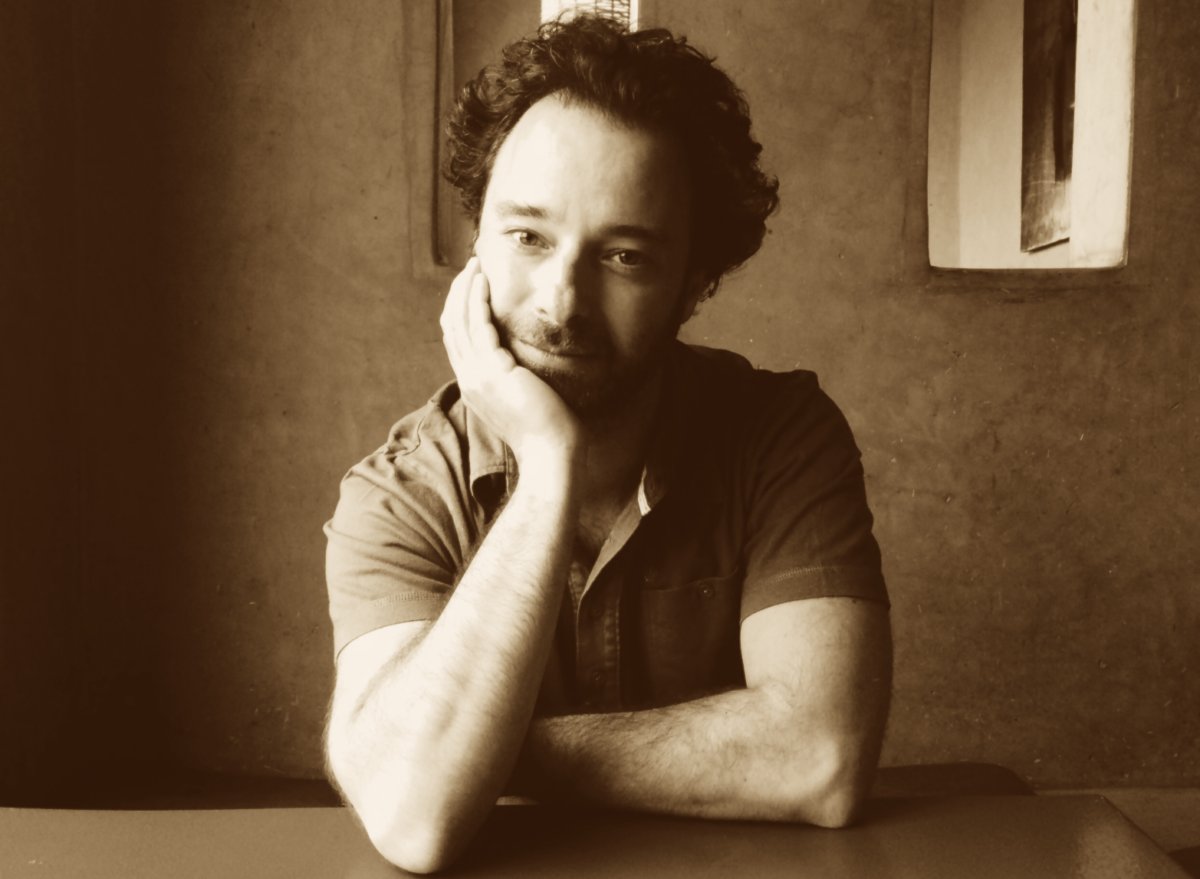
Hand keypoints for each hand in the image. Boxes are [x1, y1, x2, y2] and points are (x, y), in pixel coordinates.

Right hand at [440, 258, 583, 474]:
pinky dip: (477, 300)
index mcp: (475, 388)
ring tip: (474, 266)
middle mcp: (470, 380)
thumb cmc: (547, 434)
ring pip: (459, 321)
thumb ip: (516, 382)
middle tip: (470, 268)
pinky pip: (478, 325)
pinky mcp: (493, 371)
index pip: (458, 341)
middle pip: (452, 326)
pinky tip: (483, 282)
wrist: (551, 455)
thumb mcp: (524, 402)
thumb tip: (526, 367)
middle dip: (458, 294)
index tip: (472, 289)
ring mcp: (478, 375)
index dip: (461, 311)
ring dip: (465, 289)